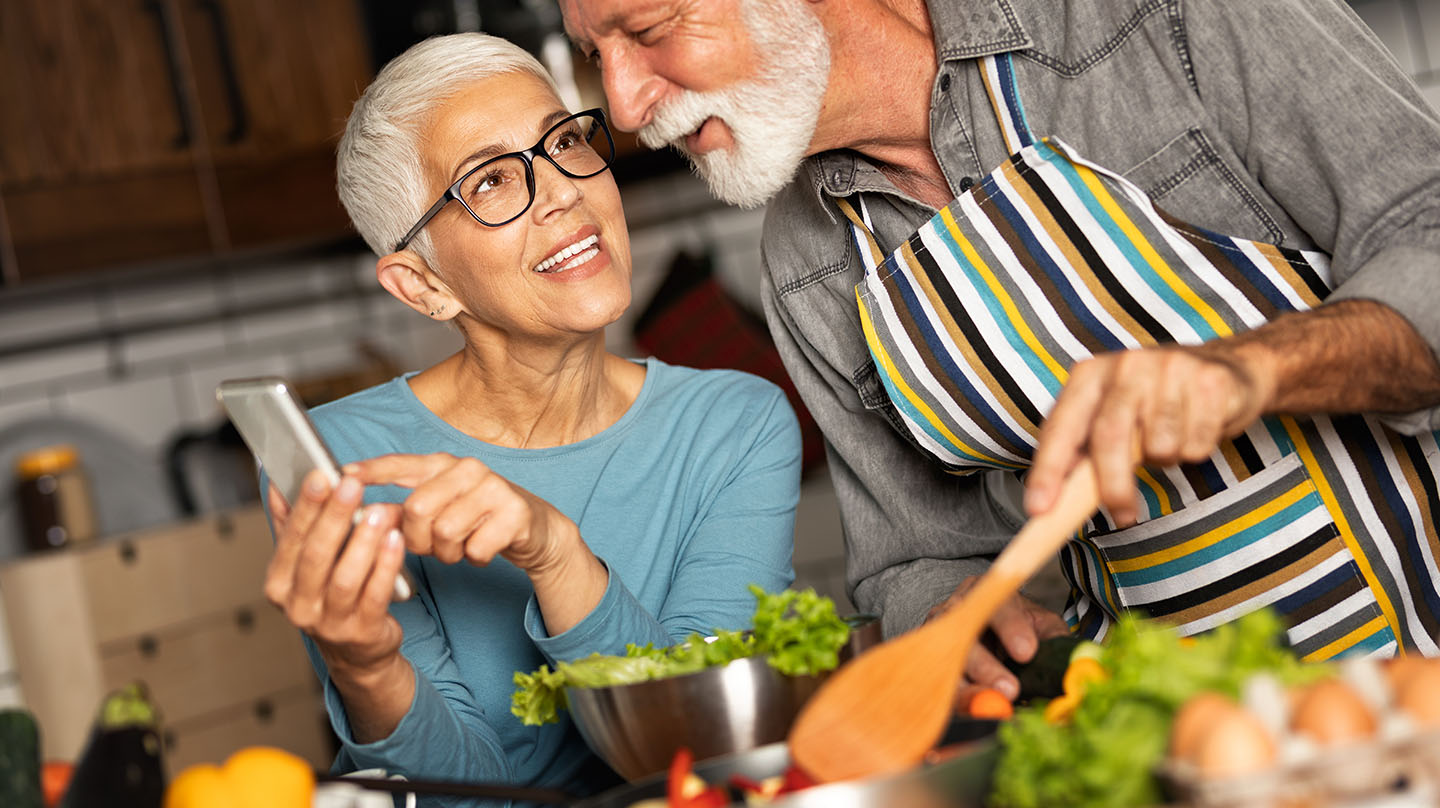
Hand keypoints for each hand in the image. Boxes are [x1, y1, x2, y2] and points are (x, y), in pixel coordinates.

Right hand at [263, 472, 407, 674]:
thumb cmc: (330, 596)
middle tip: (351, 484)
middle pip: (316, 555)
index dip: (305, 506)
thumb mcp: (304, 563)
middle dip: (334, 517)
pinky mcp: (361, 631)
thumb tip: (276, 480)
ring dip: (363, 541)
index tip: (320, 474)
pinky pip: (375, 594)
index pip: (290, 539)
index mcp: (279, 584)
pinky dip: (387, 566)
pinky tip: (396, 540)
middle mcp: (298, 605)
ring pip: (345, 577)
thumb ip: (290, 523)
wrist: (357, 651)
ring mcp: (329, 623)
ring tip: (379, 511)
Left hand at [343, 453, 578, 573]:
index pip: (400, 464)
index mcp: (443, 464)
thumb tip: (363, 516)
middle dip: (418, 538)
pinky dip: (475, 558)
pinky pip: (475, 548)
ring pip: (445, 531)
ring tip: (460, 547)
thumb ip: (403, 510)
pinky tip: (483, 549)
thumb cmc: (476, 519)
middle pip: (417, 508)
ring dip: (448, 553)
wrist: (534, 528)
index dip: (371, 471)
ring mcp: (493, 488)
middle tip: (432, 545)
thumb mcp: (439, 509)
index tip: (342, 475)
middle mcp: (467, 469)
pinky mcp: (515, 512)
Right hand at [927, 576, 1069, 706]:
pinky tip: (977, 716)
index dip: (1011, 628)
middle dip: (987, 666)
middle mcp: (957, 611)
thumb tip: (1075, 664)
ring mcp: (939, 637)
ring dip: (969, 691)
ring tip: (993, 709)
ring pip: (948, 665)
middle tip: (1010, 690)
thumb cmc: (1015, 625)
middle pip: (966, 637)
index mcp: (986, 593)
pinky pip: (940, 686)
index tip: (1028, 652)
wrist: (982, 627)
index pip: (998, 606)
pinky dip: (959, 703)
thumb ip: (1054, 639)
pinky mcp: (931, 663)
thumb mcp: (1038, 623)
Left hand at [1025, 346, 1268, 525]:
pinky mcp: (1209, 381)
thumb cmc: (1154, 401)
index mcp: (1089, 374)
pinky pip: (1196, 444)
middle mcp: (1125, 365)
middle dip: (1113, 486)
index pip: (1061, 428)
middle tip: (1122, 515)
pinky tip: (1196, 428)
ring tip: (1171, 440)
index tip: (1039, 508)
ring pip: (1160, 446)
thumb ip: (1083, 448)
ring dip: (1166, 459)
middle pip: (1109, 437)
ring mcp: (1168, 368)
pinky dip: (1195, 451)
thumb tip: (1052, 500)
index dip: (1047, 470)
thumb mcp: (1111, 414)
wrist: (1225, 366)